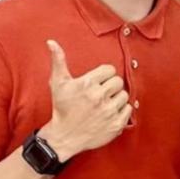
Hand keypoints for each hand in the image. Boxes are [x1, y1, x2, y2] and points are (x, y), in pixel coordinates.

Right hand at [42, 40, 131, 160]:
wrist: (64, 136)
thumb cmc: (62, 108)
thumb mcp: (58, 83)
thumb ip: (58, 61)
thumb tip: (51, 42)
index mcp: (87, 84)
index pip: (109, 70)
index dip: (104, 75)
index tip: (97, 83)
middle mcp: (99, 97)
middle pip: (118, 82)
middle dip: (110, 86)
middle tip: (101, 94)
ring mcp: (108, 112)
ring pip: (124, 95)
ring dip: (116, 99)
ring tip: (104, 104)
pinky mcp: (116, 125)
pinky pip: (128, 110)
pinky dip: (122, 111)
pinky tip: (110, 113)